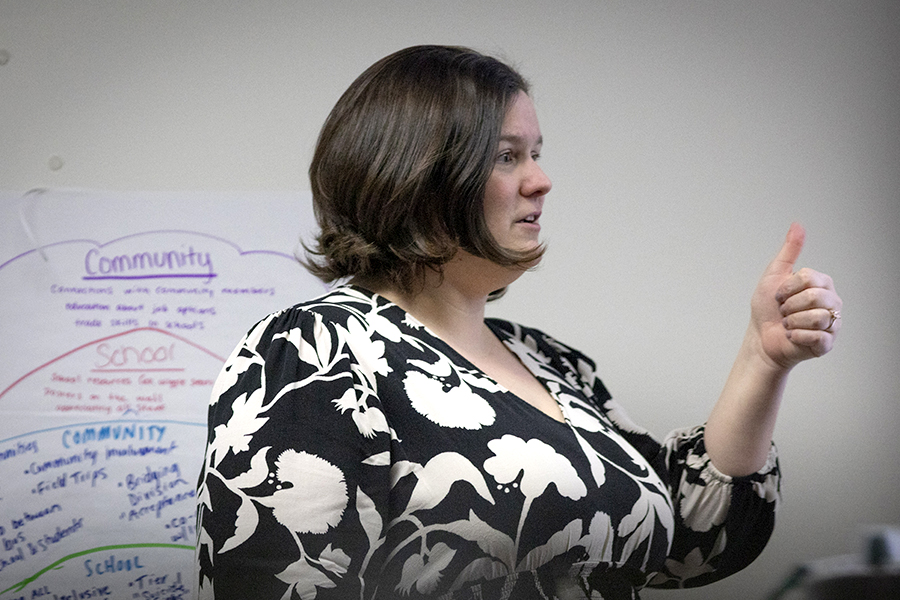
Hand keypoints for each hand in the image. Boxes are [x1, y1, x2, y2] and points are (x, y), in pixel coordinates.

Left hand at [751, 223, 841, 370]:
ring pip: (817, 317)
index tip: (779, 295)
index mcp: (822, 284)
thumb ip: (789, 250)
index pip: (809, 278)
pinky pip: (817, 336)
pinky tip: (792, 336)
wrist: (761, 337)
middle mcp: (832, 302)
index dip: (787, 288)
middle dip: (789, 306)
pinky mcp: (827, 343)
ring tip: (788, 324)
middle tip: (784, 311)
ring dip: (793, 321)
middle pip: (815, 297)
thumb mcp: (775, 274)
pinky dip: (797, 336)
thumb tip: (798, 224)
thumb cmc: (767, 307)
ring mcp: (832, 323)